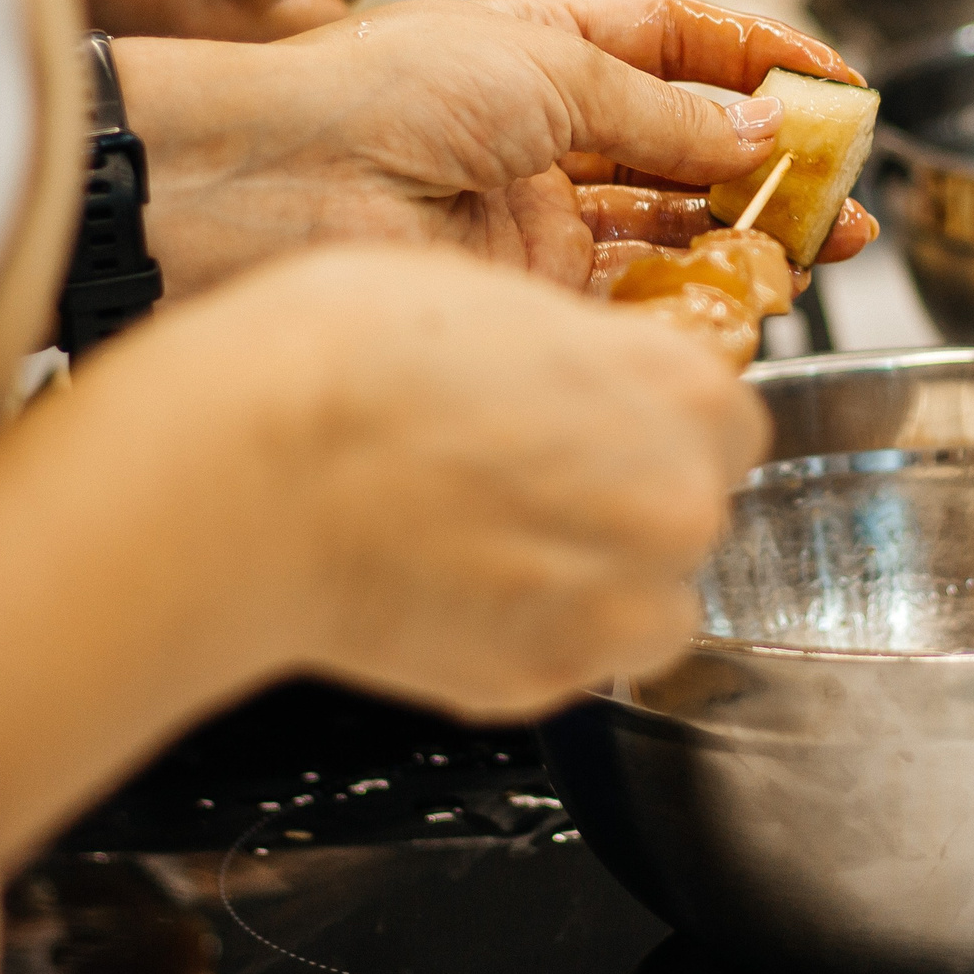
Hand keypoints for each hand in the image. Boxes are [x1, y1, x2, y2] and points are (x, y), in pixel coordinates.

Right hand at [114, 245, 767, 717]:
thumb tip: (584, 381)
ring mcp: (617, 602)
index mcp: (678, 388)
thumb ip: (576, 354)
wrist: (246, 476)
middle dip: (627, 497)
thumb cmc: (340, 366)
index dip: (658, 419)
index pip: (727, 416)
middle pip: (694, 507)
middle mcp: (674, 502)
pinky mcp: (549, 678)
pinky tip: (458, 584)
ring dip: (600, 579)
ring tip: (494, 541)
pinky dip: (535, 631)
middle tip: (527, 479)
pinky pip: (578, 658)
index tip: (607, 423)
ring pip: (654, 601)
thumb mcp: (488, 295)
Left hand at [116, 0, 876, 298]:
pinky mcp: (522, 296)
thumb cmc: (374, 91)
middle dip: (767, 167)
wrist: (264, 190)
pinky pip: (627, 298)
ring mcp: (531, 217)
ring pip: (665, 228)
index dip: (755, 59)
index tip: (830, 84)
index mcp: (539, 50)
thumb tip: (762, 134)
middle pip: (681, 147)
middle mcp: (539, 134)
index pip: (673, 44)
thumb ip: (664, 112)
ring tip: (815, 245)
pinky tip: (741, 289)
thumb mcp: (547, 69)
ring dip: (743, 234)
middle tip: (842, 191)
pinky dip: (690, 295)